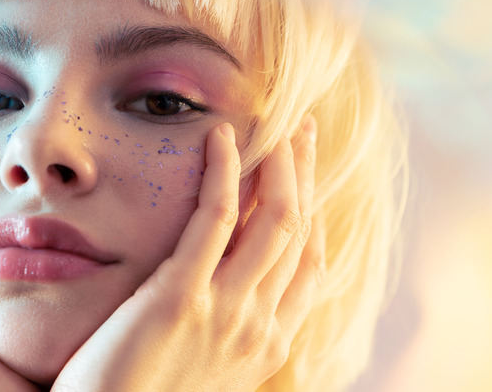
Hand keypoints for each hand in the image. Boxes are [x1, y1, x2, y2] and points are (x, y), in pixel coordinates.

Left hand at [51, 118, 324, 391]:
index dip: (312, 214)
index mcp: (266, 343)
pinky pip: (215, 219)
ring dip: (281, 165)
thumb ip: (218, 330)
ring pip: (275, 219)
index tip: (304, 179)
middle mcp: (260, 326)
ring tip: (276, 125)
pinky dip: (225, 172)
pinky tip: (219, 139)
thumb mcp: (199, 367)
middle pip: (299, 232)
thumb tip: (215, 290)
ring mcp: (226, 312)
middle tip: (304, 131)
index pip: (308, 266)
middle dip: (307, 177)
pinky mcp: (179, 299)